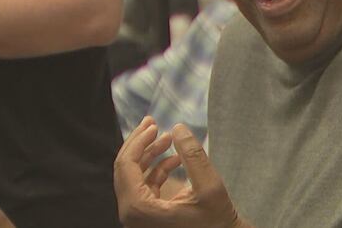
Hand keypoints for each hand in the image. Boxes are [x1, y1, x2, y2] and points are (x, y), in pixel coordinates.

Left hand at [113, 117, 251, 227]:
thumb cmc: (216, 221)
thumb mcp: (209, 185)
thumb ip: (193, 155)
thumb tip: (177, 128)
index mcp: (139, 207)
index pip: (126, 165)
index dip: (138, 141)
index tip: (154, 123)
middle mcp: (132, 213)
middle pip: (125, 169)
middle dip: (140, 143)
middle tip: (153, 122)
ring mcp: (139, 216)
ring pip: (134, 176)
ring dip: (149, 154)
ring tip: (168, 138)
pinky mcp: (148, 216)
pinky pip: (144, 186)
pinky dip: (156, 169)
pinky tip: (176, 159)